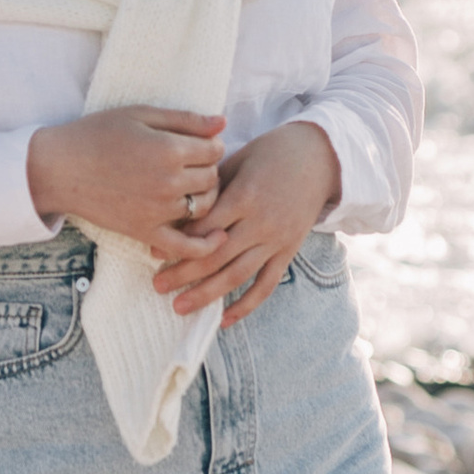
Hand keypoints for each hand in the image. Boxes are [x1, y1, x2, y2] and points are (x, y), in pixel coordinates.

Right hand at [26, 107, 226, 254]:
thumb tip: (222, 122)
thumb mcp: (140, 115)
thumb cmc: (97, 134)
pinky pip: (186, 246)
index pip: (215, 150)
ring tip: (193, 186)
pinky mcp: (146, 232)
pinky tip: (216, 238)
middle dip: (209, 168)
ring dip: (206, 196)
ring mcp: (158, 210)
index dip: (212, 144)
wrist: (59, 168)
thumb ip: (185, 119)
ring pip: (205, 207)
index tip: (200, 143)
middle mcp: (168, 182)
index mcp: (169, 149)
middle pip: (212, 178)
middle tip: (194, 163)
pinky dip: (205, 246)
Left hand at [165, 120, 341, 321]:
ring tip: (180, 308)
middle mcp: (260, 223)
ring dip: (207, 294)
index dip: (178, 243)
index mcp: (244, 196)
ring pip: (237, 275)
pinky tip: (225, 320)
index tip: (153, 254)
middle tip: (157, 286)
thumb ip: (212, 187)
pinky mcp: (288, 251)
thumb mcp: (237, 160)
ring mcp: (276, 240)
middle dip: (184, 274)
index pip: (206, 228)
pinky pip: (267, 283)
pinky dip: (247, 305)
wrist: (319, 157)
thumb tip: (177, 210)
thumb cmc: (271, 152)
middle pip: (216, 256)